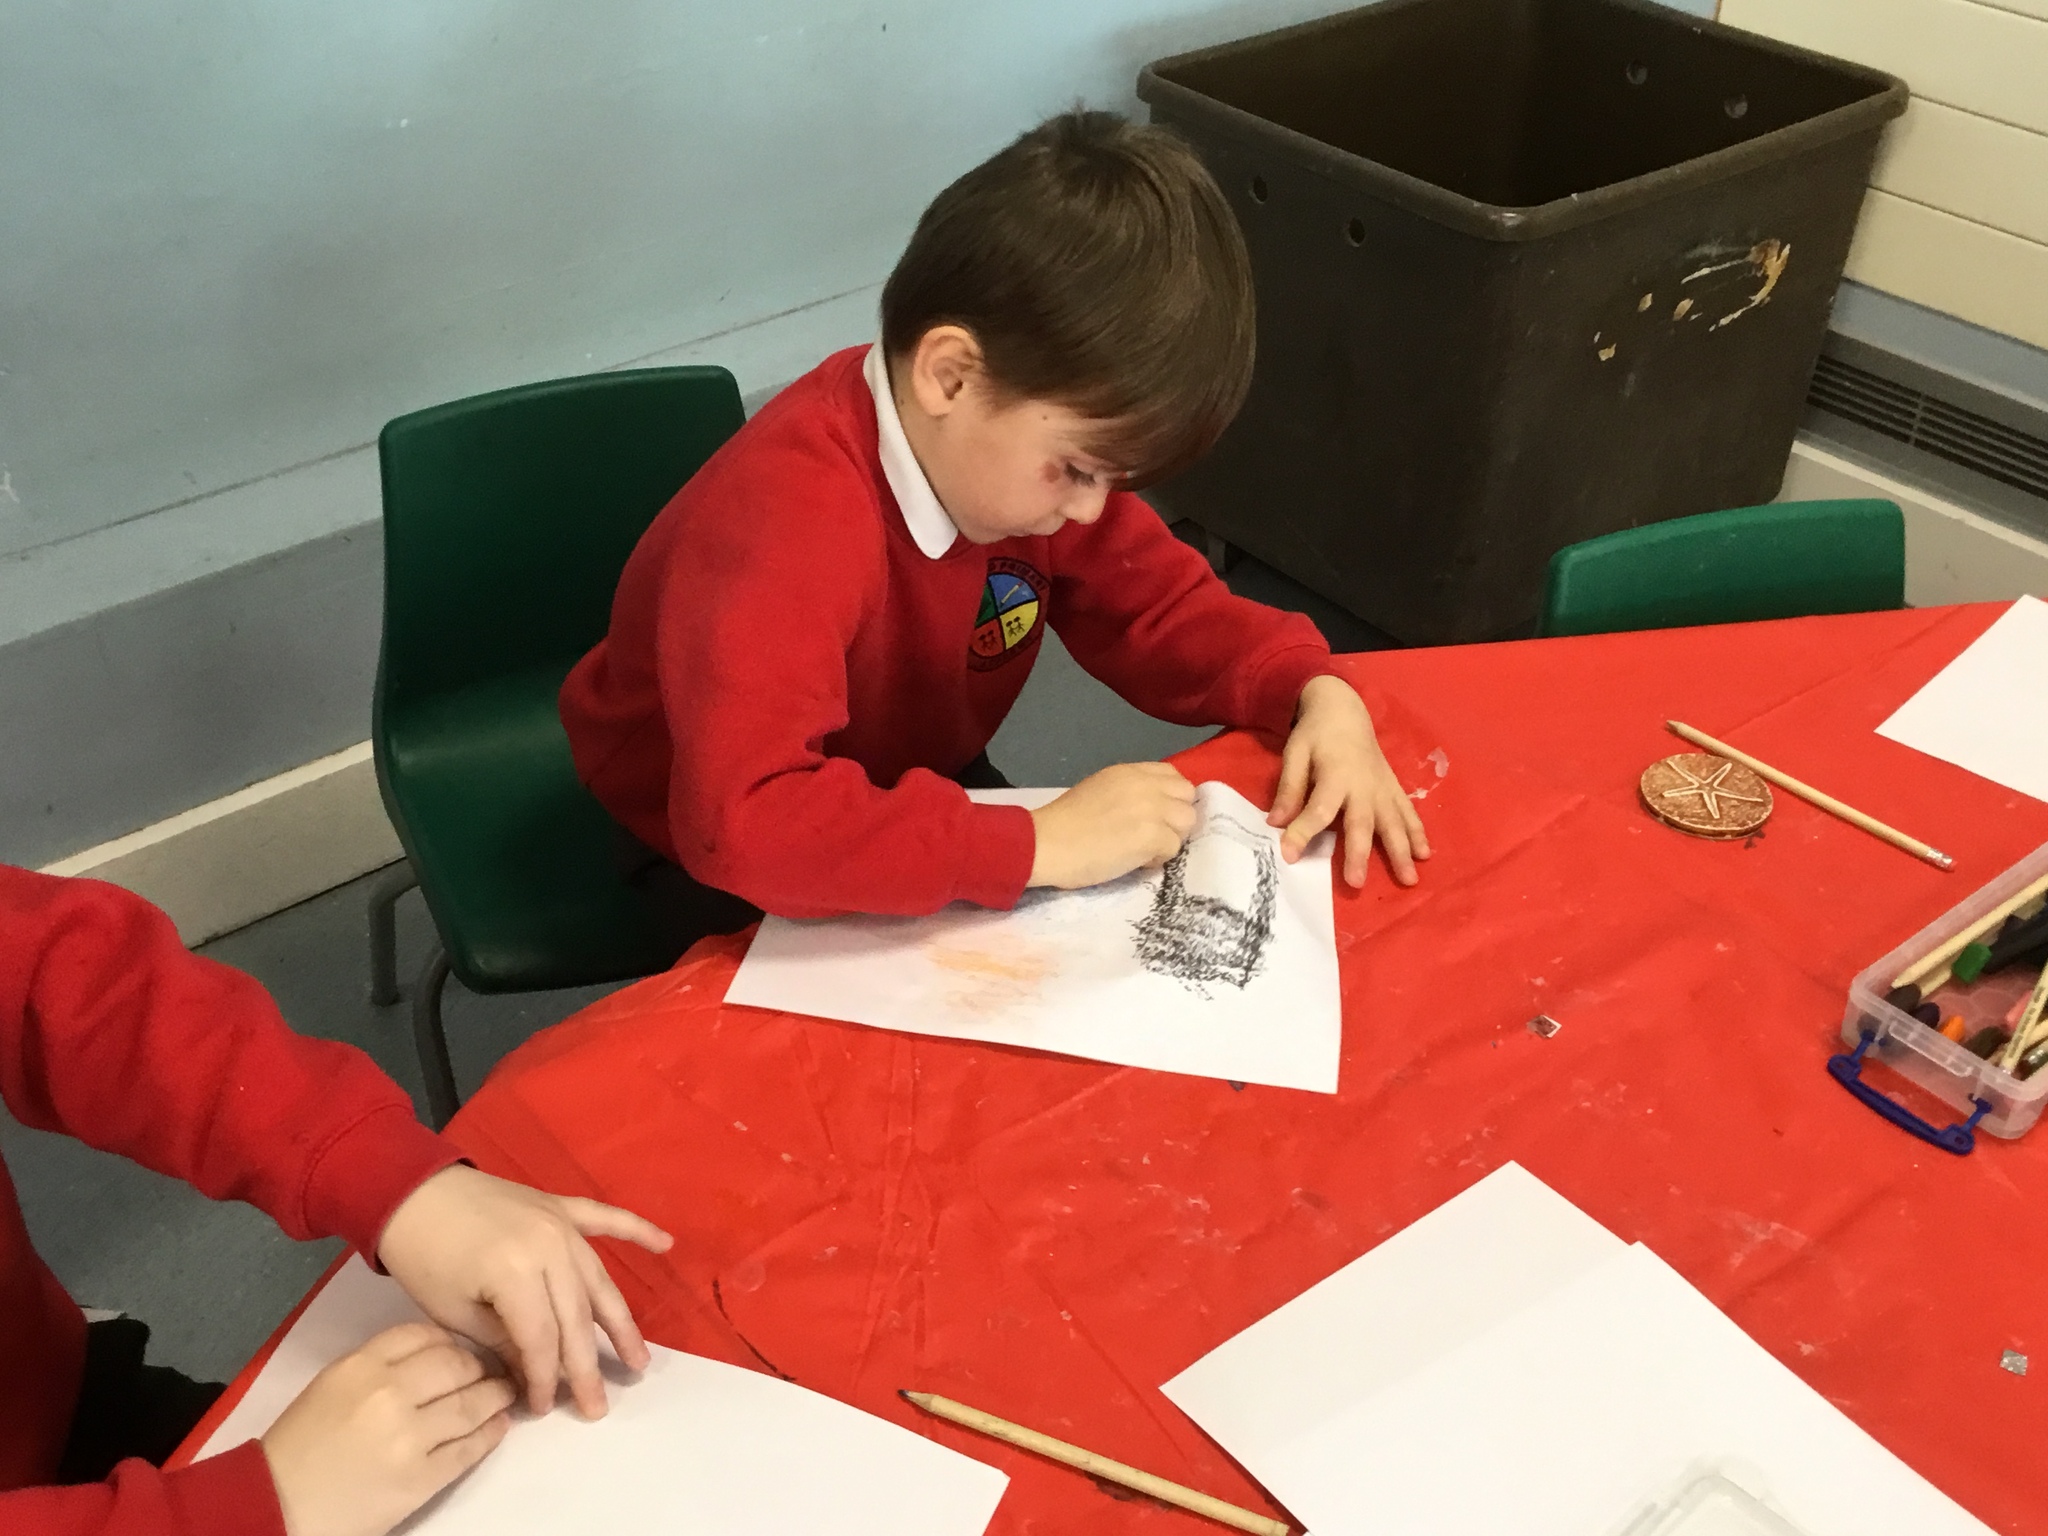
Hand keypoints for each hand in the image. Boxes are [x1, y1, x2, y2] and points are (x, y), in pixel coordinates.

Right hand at [263, 1323, 515, 1535]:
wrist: (274, 1506)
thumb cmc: (297, 1448)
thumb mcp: (330, 1386)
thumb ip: (377, 1366)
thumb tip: (432, 1357)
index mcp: (361, 1366)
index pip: (424, 1335)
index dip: (451, 1340)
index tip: (463, 1348)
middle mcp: (389, 1393)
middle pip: (457, 1364)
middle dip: (481, 1367)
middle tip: (495, 1371)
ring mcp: (409, 1437)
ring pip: (472, 1404)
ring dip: (496, 1397)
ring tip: (504, 1394)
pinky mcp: (421, 1478)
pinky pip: (469, 1448)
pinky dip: (490, 1434)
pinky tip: (498, 1427)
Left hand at [376, 1165, 671, 1419]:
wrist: (411, 1193)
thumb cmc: (423, 1257)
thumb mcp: (453, 1311)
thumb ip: (503, 1341)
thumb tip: (534, 1374)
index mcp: (516, 1273)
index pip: (543, 1338)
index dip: (545, 1377)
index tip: (544, 1408)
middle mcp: (549, 1247)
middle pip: (576, 1317)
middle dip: (585, 1366)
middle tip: (599, 1405)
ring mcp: (560, 1223)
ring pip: (598, 1280)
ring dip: (620, 1320)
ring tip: (639, 1358)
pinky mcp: (560, 1207)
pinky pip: (606, 1218)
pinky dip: (637, 1230)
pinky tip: (666, 1245)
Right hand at [1027, 762, 1198, 888]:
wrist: (1047, 843)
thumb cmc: (1063, 822)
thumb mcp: (1099, 789)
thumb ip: (1128, 792)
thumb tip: (1149, 810)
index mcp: (1130, 772)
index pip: (1173, 776)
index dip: (1170, 797)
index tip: (1157, 814)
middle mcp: (1146, 785)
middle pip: (1187, 797)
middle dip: (1176, 817)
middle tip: (1154, 834)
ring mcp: (1152, 809)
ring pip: (1187, 822)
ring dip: (1171, 838)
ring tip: (1145, 849)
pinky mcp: (1153, 836)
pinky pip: (1174, 848)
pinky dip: (1158, 858)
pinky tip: (1136, 861)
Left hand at [1269, 675, 1430, 887]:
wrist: (1345, 710)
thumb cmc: (1316, 734)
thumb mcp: (1295, 753)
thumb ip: (1289, 788)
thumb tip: (1275, 822)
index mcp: (1335, 776)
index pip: (1318, 809)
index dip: (1302, 832)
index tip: (1289, 855)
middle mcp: (1363, 786)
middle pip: (1361, 823)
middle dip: (1358, 854)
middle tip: (1356, 883)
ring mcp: (1382, 788)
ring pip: (1393, 823)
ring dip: (1401, 851)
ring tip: (1409, 879)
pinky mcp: (1393, 788)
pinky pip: (1408, 812)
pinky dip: (1418, 833)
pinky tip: (1425, 854)